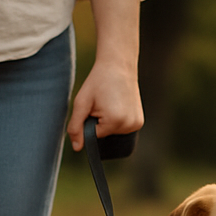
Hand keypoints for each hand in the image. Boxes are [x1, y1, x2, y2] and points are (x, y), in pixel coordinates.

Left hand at [66, 0, 144, 150]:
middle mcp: (129, 126)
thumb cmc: (98, 82)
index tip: (94, 105)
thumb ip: (76, 126)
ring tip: (111, 103)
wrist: (118, 67)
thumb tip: (77, 148)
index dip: (89, 121)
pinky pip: (122, 128)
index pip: (94, 135)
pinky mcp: (140, 122)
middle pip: (105, 135)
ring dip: (108, 122)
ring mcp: (137, 124)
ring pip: (113, 132)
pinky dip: (117, 121)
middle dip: (99, 122)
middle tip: (103, 102)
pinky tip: (118, 105)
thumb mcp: (81, 103)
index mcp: (115, 121)